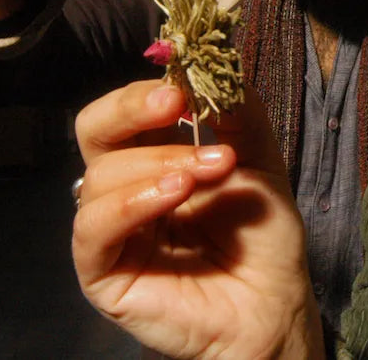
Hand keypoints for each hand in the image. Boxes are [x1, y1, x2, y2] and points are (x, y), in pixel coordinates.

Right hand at [72, 81, 323, 358]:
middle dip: (132, 108)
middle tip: (176, 105)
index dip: (149, 89)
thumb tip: (217, 62)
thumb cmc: (264, 239)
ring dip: (159, 162)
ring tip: (212, 170)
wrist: (276, 305)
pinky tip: (174, 194)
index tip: (186, 82)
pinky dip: (131, 202)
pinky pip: (92, 228)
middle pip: (94, 130)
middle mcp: (126, 189)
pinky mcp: (103, 272)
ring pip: (99, 176)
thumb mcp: (258, 159)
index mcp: (155, 158)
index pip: (128, 110)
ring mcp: (112, 230)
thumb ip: (237, 111)